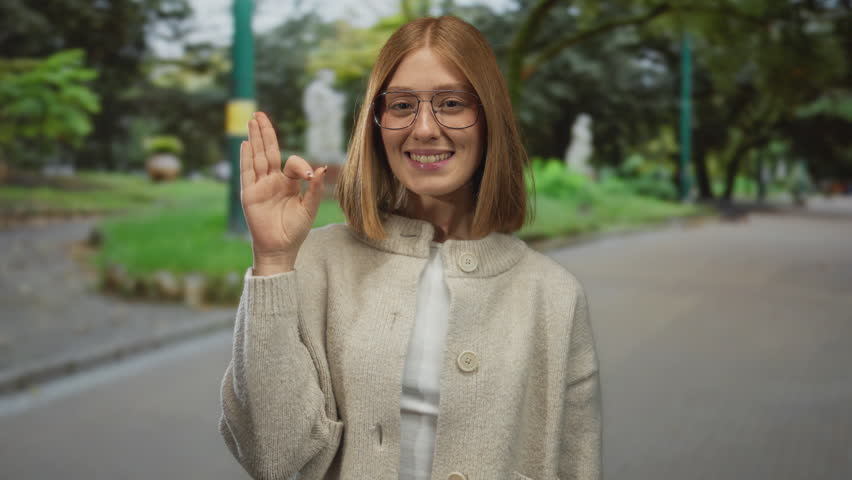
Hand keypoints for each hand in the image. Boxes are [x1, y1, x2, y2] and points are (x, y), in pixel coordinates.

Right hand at [240, 111, 327, 266]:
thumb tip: (321, 169)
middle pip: (268, 151)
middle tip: (260, 114)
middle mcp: (272, 181)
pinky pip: (247, 173)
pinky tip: (245, 144)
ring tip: (251, 121)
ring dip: (254, 139)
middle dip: (265, 133)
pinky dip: (246, 158)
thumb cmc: (295, 231)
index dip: (300, 165)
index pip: (290, 162)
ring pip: (257, 157)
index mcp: (288, 183)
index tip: (308, 176)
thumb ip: (315, 189)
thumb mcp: (309, 209)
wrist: (280, 249)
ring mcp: (259, 186)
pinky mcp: (249, 194)